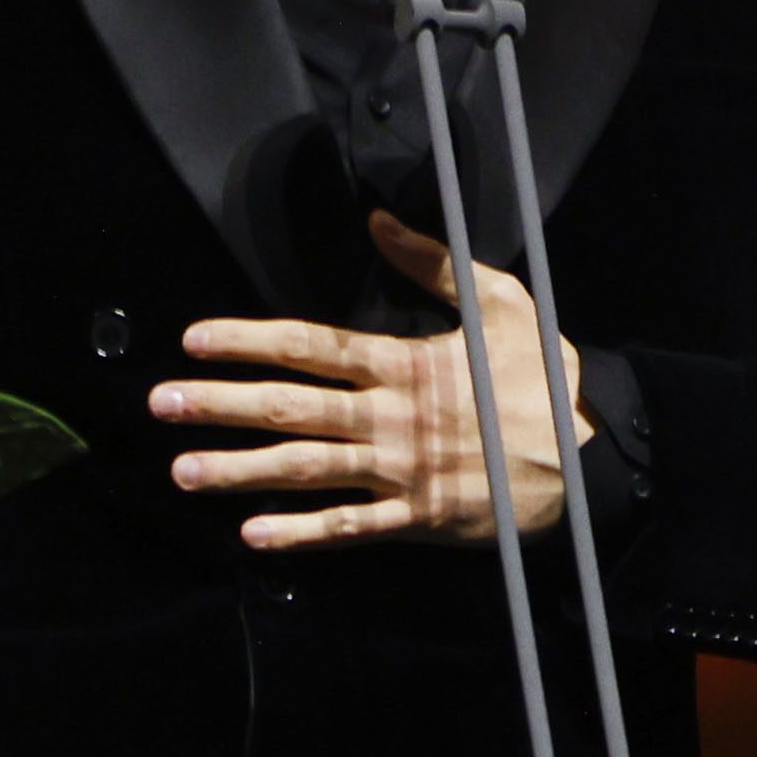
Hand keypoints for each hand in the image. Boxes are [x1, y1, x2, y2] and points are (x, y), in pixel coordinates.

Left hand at [156, 214, 576, 546]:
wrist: (594, 449)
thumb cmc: (542, 375)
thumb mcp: (500, 302)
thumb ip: (433, 264)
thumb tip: (379, 221)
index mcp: (405, 363)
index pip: (310, 347)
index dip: (248, 342)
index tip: (194, 340)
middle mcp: (392, 416)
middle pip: (291, 407)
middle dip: (221, 405)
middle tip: (161, 404)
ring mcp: (401, 470)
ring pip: (306, 468)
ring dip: (239, 470)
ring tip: (182, 470)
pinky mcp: (418, 517)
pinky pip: (350, 527)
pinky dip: (301, 533)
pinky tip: (252, 535)